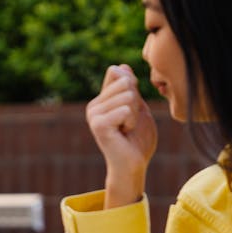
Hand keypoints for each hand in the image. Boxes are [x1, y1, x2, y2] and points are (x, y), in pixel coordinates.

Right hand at [86, 65, 157, 207]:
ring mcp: (93, 114)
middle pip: (125, 82)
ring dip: (134, 114)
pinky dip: (131, 122)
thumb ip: (130, 88)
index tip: (131, 108)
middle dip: (136, 102)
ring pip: (128, 96)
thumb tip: (120, 66)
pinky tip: (124, 134)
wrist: (133, 166)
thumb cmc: (137, 140)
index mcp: (101, 100)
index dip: (132, 86)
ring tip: (127, 128)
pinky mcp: (98, 124)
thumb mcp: (138, 108)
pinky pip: (125, 109)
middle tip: (130, 122)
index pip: (118, 72)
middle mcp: (93, 105)